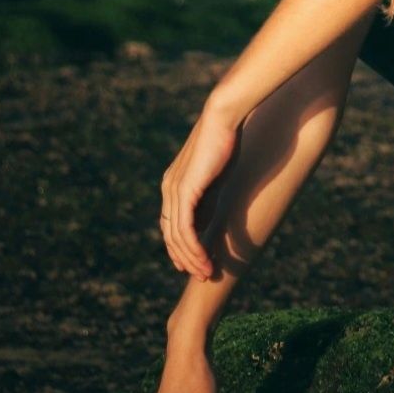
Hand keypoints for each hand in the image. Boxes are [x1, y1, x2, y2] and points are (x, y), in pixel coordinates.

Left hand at [160, 103, 241, 279]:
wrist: (222, 117)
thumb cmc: (224, 138)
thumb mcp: (214, 172)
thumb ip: (210, 191)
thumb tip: (215, 208)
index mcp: (173, 184)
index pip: (170, 224)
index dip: (180, 247)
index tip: (192, 263)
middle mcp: (169, 189)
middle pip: (171, 235)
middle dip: (185, 258)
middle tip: (203, 274)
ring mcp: (174, 191)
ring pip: (178, 237)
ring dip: (192, 258)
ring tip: (208, 273)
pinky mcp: (185, 191)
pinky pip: (186, 229)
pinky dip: (195, 248)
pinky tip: (205, 259)